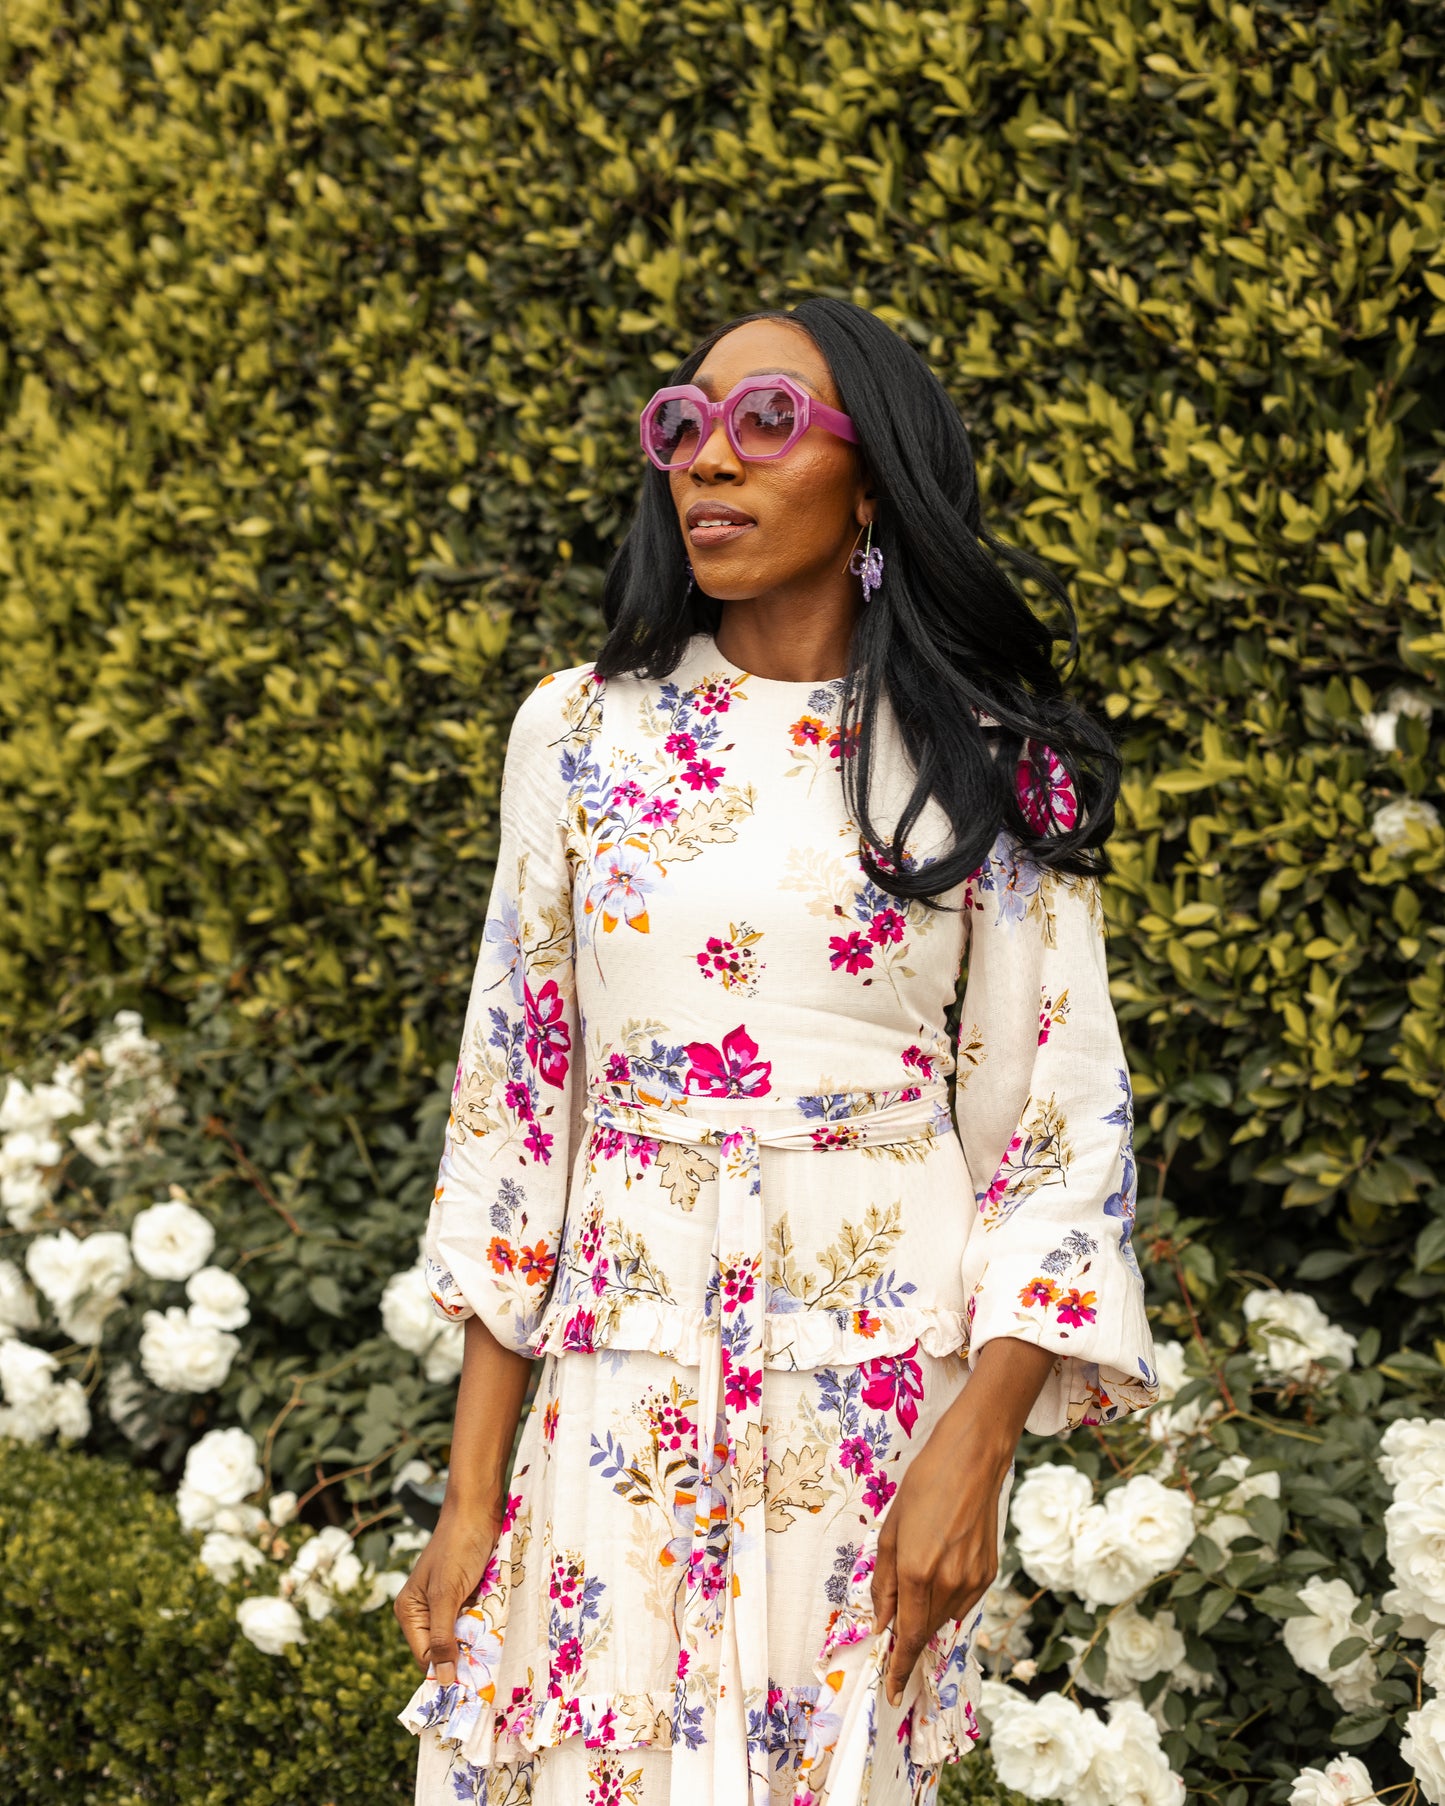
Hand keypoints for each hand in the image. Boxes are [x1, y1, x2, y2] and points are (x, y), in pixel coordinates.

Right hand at [393, 1495, 505, 1686]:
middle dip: (466, 1652)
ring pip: (464, 1637)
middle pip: (445, 1649)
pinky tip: (498, 1618)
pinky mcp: (467, 1596)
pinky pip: (476, 1621)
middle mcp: (426, 1612)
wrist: (478, 1511)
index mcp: (410, 1612)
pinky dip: (487, 1622)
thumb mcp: (446, 1595)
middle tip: (489, 1658)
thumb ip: (443, 1637)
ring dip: (480, 1637)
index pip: (426, 1655)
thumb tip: (442, 1679)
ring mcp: (448, 1604)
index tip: (473, 1679)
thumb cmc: (457, 1548)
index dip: (447, 1667)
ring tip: (495, 1632)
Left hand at [870, 1422, 1003, 1707]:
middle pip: (926, 1630)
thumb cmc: (924, 1487)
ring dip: (928, 1613)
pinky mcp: (989, 1575)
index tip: (893, 1692)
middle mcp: (948, 1584)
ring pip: (945, 1618)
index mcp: (918, 1572)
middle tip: (896, 1617)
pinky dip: (947, 1598)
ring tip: (922, 1573)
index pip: (909, 1637)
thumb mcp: (891, 1530)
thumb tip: (882, 1622)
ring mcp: (973, 1581)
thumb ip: (885, 1581)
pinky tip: (942, 1566)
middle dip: (910, 1633)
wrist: (972, 1461)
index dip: (899, 1668)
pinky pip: (962, 1602)